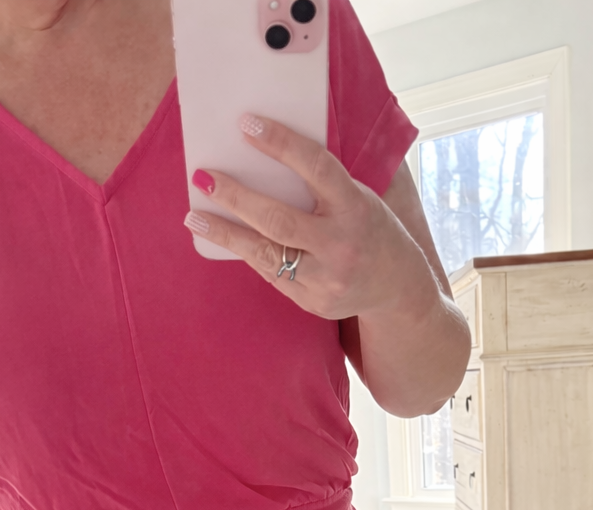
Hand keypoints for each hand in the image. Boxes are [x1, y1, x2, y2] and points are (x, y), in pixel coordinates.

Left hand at [184, 114, 439, 324]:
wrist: (397, 287)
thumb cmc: (369, 228)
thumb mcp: (358, 198)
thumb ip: (321, 184)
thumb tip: (263, 158)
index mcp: (356, 207)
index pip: (316, 168)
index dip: (281, 144)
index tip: (246, 124)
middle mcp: (340, 245)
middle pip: (278, 219)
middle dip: (236, 197)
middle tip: (203, 177)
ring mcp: (326, 279)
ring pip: (266, 254)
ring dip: (225, 233)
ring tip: (194, 216)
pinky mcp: (313, 302)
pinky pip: (271, 274)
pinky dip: (246, 252)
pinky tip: (223, 237)